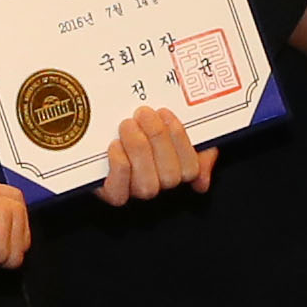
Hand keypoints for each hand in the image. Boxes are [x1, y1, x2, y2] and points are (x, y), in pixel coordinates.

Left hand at [97, 104, 213, 205]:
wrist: (103, 131)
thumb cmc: (144, 129)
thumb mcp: (179, 130)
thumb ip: (201, 146)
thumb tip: (204, 173)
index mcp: (178, 170)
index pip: (190, 168)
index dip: (179, 140)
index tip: (165, 114)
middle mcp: (158, 185)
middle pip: (170, 176)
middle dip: (157, 139)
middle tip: (143, 113)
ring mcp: (135, 192)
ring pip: (147, 184)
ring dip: (138, 150)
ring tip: (128, 124)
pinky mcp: (110, 193)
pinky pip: (118, 192)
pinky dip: (119, 166)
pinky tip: (115, 145)